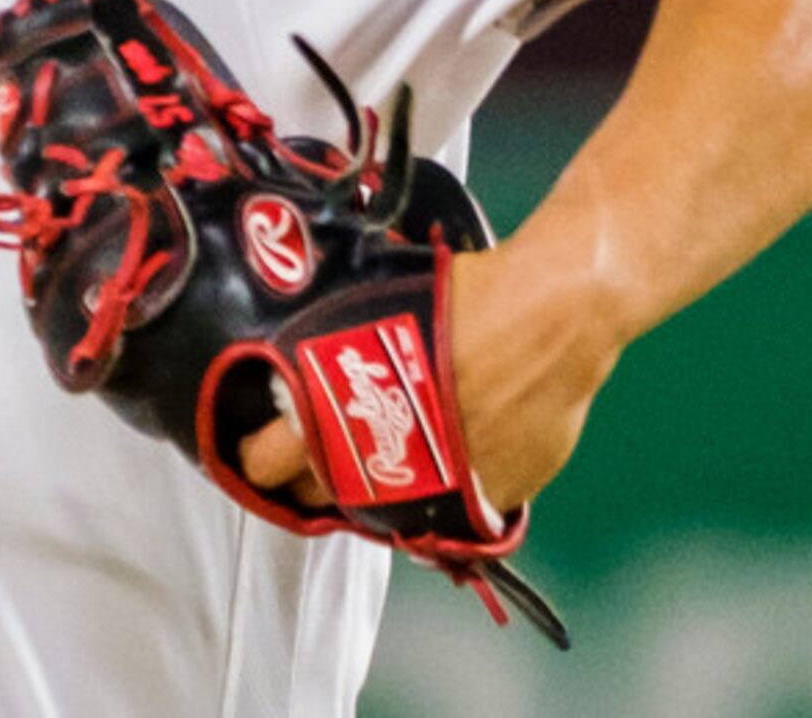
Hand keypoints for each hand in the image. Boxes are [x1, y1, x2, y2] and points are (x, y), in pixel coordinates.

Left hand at [234, 247, 619, 514]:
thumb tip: (303, 370)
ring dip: (369, 490)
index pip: (267, 462)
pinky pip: (444, 511)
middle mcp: (375, 468)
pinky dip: (437, 489)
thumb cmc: (460, 296)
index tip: (260, 446)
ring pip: (378, 514)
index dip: (259, 455)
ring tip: (371, 458)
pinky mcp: (483, 505)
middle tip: (308, 457)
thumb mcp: (372, 308)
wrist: (552, 316)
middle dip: (305, 480)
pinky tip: (441, 456)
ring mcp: (432, 494)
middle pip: (315, 498)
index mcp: (334, 415)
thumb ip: (334, 355)